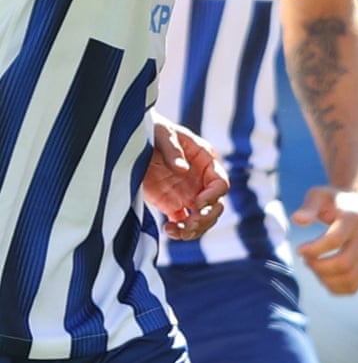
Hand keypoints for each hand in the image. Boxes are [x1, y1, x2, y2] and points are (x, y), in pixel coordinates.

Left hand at [145, 117, 228, 240]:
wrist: (130, 140)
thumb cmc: (153, 130)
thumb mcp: (163, 135)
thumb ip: (173, 151)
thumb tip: (183, 170)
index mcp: (205, 160)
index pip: (221, 183)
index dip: (214, 196)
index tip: (198, 204)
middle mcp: (200, 179)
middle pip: (216, 205)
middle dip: (207, 217)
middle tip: (190, 224)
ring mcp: (187, 193)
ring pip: (202, 217)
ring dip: (195, 229)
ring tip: (178, 231)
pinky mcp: (171, 204)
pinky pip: (183, 222)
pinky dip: (180, 231)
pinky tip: (169, 230)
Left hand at [291, 186, 357, 294]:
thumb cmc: (333, 201)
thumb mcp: (319, 195)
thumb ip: (309, 207)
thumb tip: (297, 219)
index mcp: (354, 217)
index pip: (335, 240)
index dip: (314, 249)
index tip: (299, 249)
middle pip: (344, 263)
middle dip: (319, 267)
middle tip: (307, 259)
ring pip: (350, 278)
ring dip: (326, 279)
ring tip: (316, 267)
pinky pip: (353, 286)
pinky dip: (335, 287)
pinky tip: (324, 275)